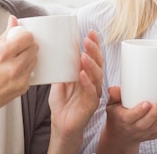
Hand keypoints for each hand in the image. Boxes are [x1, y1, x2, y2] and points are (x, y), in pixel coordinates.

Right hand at [0, 16, 37, 116]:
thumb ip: (4, 35)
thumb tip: (13, 20)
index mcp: (2, 53)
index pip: (27, 36)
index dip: (24, 35)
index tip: (20, 38)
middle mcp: (13, 66)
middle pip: (34, 47)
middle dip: (28, 45)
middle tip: (18, 49)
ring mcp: (20, 78)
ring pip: (35, 59)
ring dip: (28, 57)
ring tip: (14, 61)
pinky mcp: (24, 87)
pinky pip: (31, 72)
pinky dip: (25, 70)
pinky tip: (13, 73)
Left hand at [48, 30, 103, 150]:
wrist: (60, 123)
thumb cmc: (62, 102)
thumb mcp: (59, 80)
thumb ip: (62, 67)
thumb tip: (58, 48)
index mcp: (86, 73)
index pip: (93, 56)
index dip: (94, 44)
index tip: (90, 32)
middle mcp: (93, 81)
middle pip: (98, 63)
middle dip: (94, 50)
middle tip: (87, 40)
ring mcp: (94, 92)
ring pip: (97, 75)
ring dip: (91, 64)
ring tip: (83, 55)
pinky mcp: (91, 104)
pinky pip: (92, 91)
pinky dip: (87, 82)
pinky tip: (82, 74)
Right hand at [96, 86, 156, 152]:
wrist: (119, 136)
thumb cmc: (116, 118)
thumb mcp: (110, 106)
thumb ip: (114, 96)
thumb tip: (114, 88)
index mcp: (124, 119)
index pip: (132, 116)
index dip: (139, 111)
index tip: (146, 103)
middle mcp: (135, 127)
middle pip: (146, 123)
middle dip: (155, 114)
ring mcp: (144, 132)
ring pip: (155, 127)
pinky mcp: (152, 135)